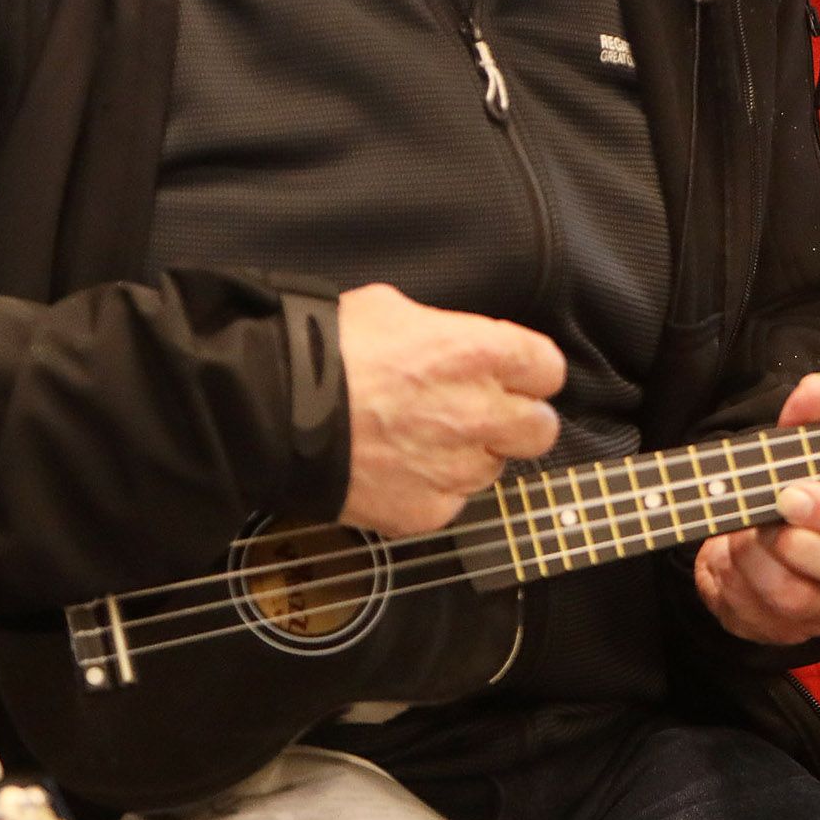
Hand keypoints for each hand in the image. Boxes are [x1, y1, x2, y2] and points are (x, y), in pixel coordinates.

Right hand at [336, 283, 564, 536]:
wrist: (271, 411)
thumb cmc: (323, 350)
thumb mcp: (391, 309)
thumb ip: (439, 330)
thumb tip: (444, 341)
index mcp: (480, 353)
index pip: (548, 370)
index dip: (528, 372)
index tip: (512, 376)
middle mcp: (481, 414)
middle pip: (541, 429)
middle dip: (517, 421)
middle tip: (482, 414)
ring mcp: (456, 469)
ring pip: (492, 470)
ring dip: (469, 457)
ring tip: (422, 442)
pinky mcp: (426, 511)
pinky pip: (450, 503)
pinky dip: (431, 490)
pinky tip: (397, 470)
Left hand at [693, 373, 819, 645]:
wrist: (763, 551)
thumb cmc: (798, 496)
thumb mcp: (800, 456)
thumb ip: (809, 424)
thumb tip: (816, 386)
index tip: (789, 494)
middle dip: (799, 543)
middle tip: (765, 519)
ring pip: (800, 597)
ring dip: (755, 561)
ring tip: (740, 534)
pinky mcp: (797, 634)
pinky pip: (763, 619)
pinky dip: (734, 585)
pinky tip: (730, 560)